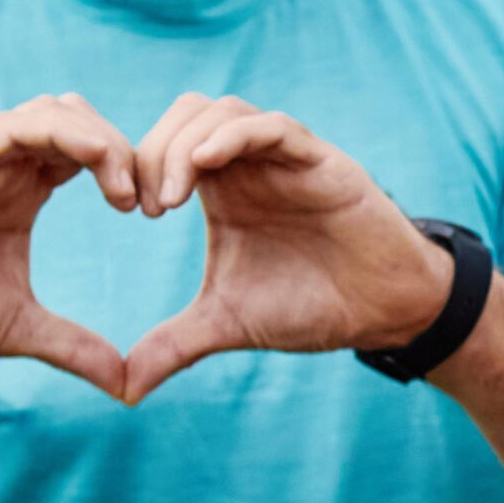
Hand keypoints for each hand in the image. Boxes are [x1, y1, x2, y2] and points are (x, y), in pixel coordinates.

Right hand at [0, 93, 136, 396]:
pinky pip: (14, 128)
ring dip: (101, 139)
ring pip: (53, 112)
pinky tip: (96, 166)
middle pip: (81, 121)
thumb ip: (74, 347)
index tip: (157, 211)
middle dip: (126, 150)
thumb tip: (126, 385)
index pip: (90, 153)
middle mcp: (5, 167)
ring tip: (126, 191)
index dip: (130, 170)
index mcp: (24, 192)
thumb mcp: (21, 330)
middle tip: (150, 200)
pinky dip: (62, 134)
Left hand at [120, 93, 449, 402]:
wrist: (380, 313)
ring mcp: (286, 158)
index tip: (128, 210)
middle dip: (153, 149)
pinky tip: (205, 164)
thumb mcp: (226, 325)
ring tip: (172, 195)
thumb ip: (172, 346)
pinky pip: (274, 126)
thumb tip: (123, 391)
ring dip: (185, 142)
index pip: (165, 144)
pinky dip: (234, 135)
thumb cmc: (310, 307)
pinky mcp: (322, 161)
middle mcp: (251, 164)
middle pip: (186, 113)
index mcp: (223, 188)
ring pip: (224, 110)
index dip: (137, 165)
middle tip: (146, 204)